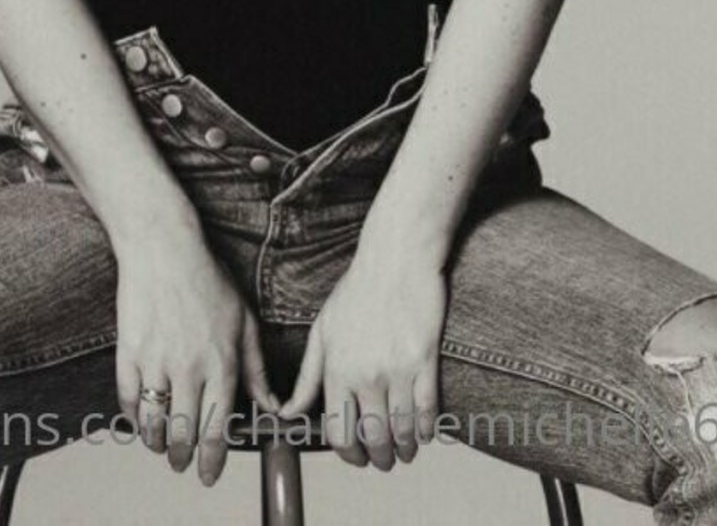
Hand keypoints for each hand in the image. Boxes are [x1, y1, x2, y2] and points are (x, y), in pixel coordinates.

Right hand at [113, 223, 280, 486]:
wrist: (163, 247)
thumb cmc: (208, 279)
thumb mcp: (244, 320)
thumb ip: (256, 368)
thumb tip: (271, 406)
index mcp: (221, 363)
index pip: (217, 429)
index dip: (212, 460)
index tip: (208, 475)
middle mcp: (189, 368)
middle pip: (183, 434)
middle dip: (183, 457)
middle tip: (183, 462)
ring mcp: (155, 361)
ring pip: (153, 423)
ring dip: (157, 442)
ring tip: (162, 445)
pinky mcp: (128, 352)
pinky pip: (127, 399)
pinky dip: (132, 417)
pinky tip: (140, 419)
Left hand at [277, 248, 446, 469]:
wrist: (396, 255)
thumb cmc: (358, 289)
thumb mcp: (323, 330)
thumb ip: (307, 377)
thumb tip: (288, 412)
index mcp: (337, 368)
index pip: (339, 432)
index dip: (350, 455)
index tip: (359, 457)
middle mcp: (365, 374)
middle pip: (373, 438)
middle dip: (380, 459)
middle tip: (385, 460)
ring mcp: (396, 369)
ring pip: (403, 431)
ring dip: (405, 450)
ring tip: (406, 450)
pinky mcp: (425, 361)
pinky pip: (427, 412)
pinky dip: (427, 431)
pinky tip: (424, 433)